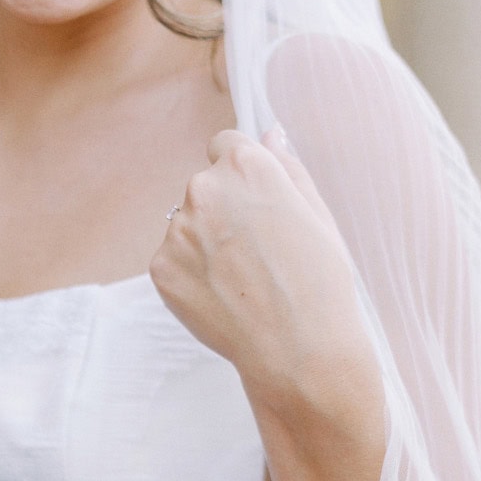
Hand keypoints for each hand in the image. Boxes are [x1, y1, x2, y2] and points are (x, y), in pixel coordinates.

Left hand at [150, 129, 369, 408]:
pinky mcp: (161, 268)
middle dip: (222, 211)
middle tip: (255, 254)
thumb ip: (286, 167)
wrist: (297, 347)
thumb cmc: (319, 280)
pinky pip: (173, 262)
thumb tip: (270, 134)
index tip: (254, 204)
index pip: (224, 145)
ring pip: (186, 227)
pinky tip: (221, 297)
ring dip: (204, 245)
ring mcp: (177, 230)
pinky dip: (190, 277)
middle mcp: (204, 188)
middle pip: (203, 188)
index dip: (241, 175)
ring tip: (240, 281)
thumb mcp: (315, 213)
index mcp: (246, 164)